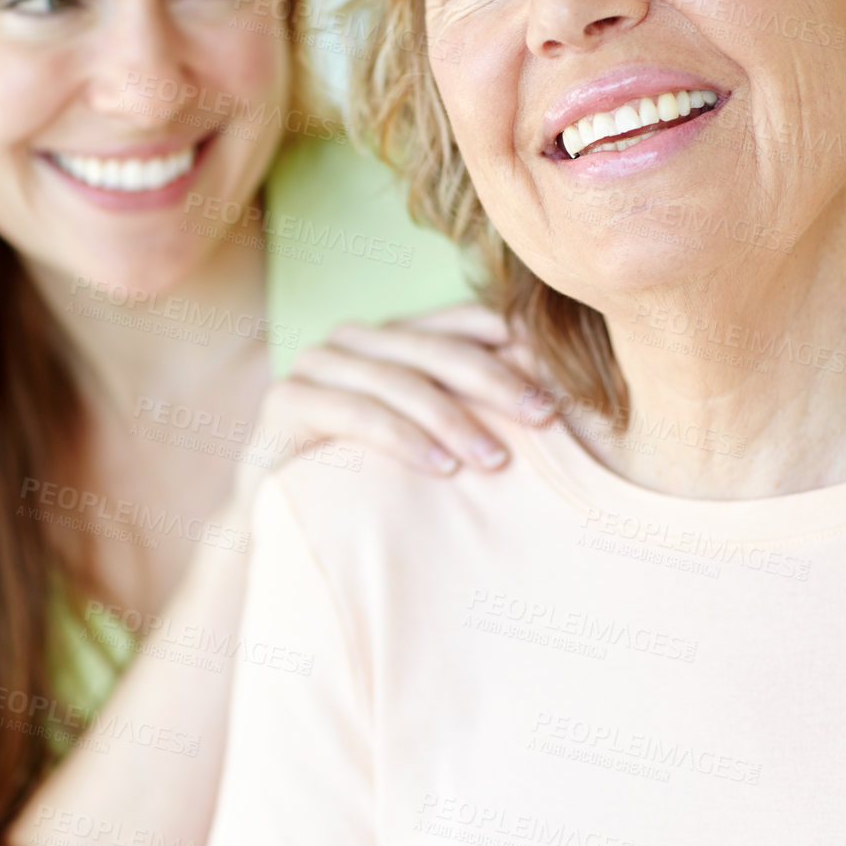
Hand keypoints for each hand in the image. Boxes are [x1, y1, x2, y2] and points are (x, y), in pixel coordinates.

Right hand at [256, 304, 555, 474]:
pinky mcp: (286, 401)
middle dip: (495, 381)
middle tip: (543, 416)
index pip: (459, 321)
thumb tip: (555, 403)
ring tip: (496, 460)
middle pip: (434, 348)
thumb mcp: (430, 441)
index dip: (511, 340)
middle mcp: (354, 340)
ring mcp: (316, 365)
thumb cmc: (369, 484)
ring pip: (398, 379)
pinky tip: (440, 468)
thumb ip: (475, 412)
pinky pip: (355, 412)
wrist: (284, 524)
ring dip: (452, 418)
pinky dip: (402, 438)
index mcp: (393, 337)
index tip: (561, 375)